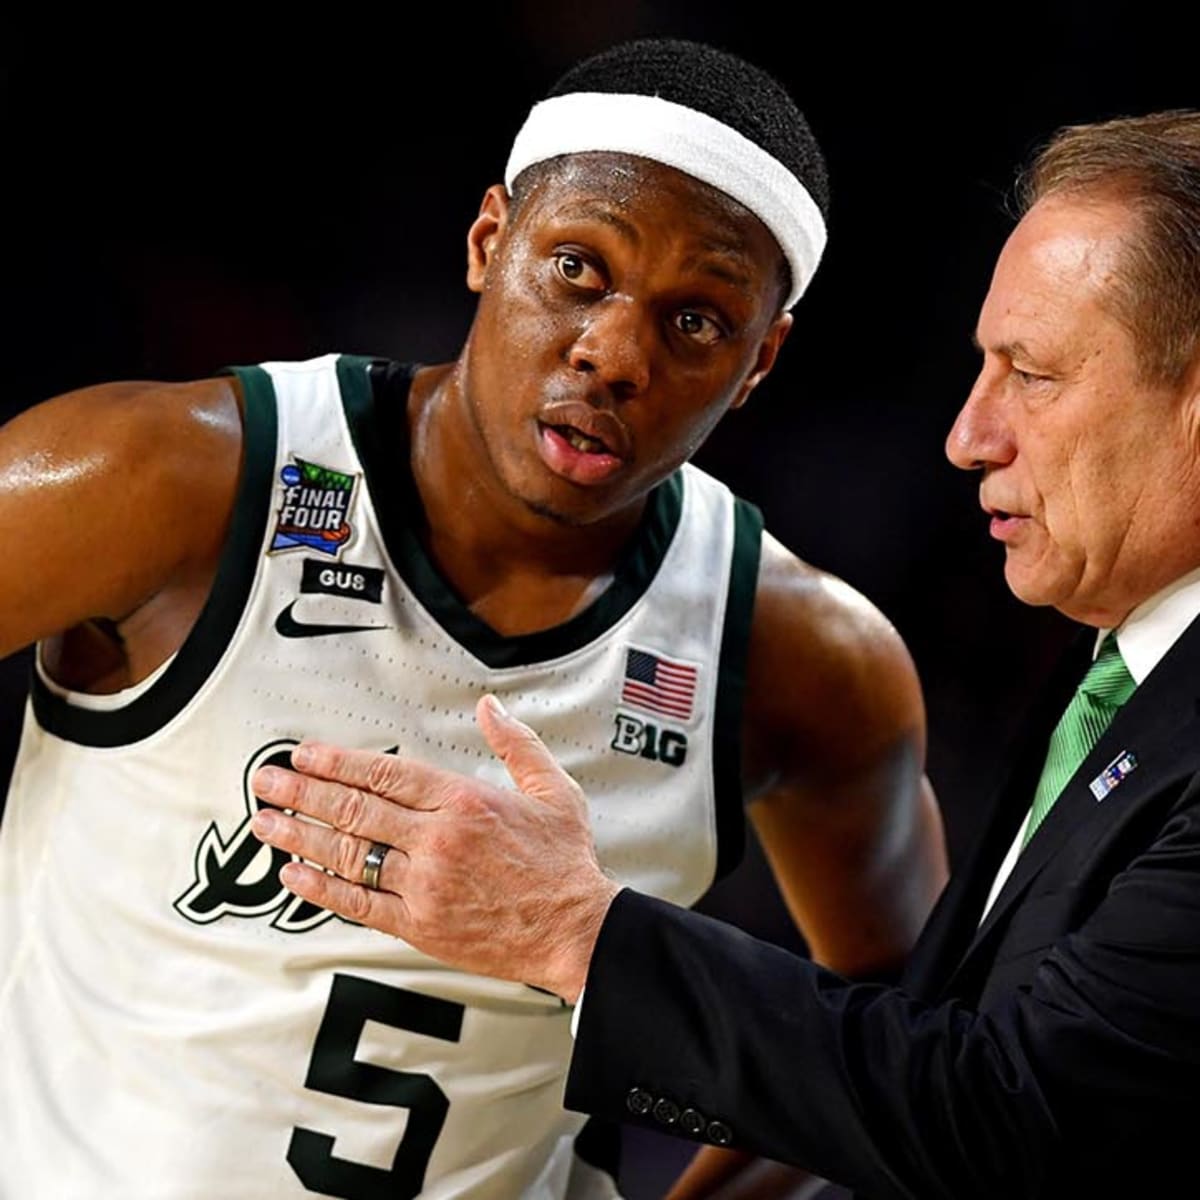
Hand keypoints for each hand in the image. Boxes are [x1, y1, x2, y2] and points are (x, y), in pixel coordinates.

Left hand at [247, 695, 619, 1001]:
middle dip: (302, 794)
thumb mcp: (554, 789)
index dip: (336, 763)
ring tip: (265, 823)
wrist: (575, 930)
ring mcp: (425, 885)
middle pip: (355, 810)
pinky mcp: (420, 925)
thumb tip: (490, 706)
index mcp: (465, 801)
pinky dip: (321, 889)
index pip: (384, 773)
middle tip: (264, 782)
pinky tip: (293, 875)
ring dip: (300, 837)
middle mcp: (438, 840)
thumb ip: (516, 743)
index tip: (303, 756)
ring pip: (349, 854)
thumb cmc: (564, 861)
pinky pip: (359, 903)